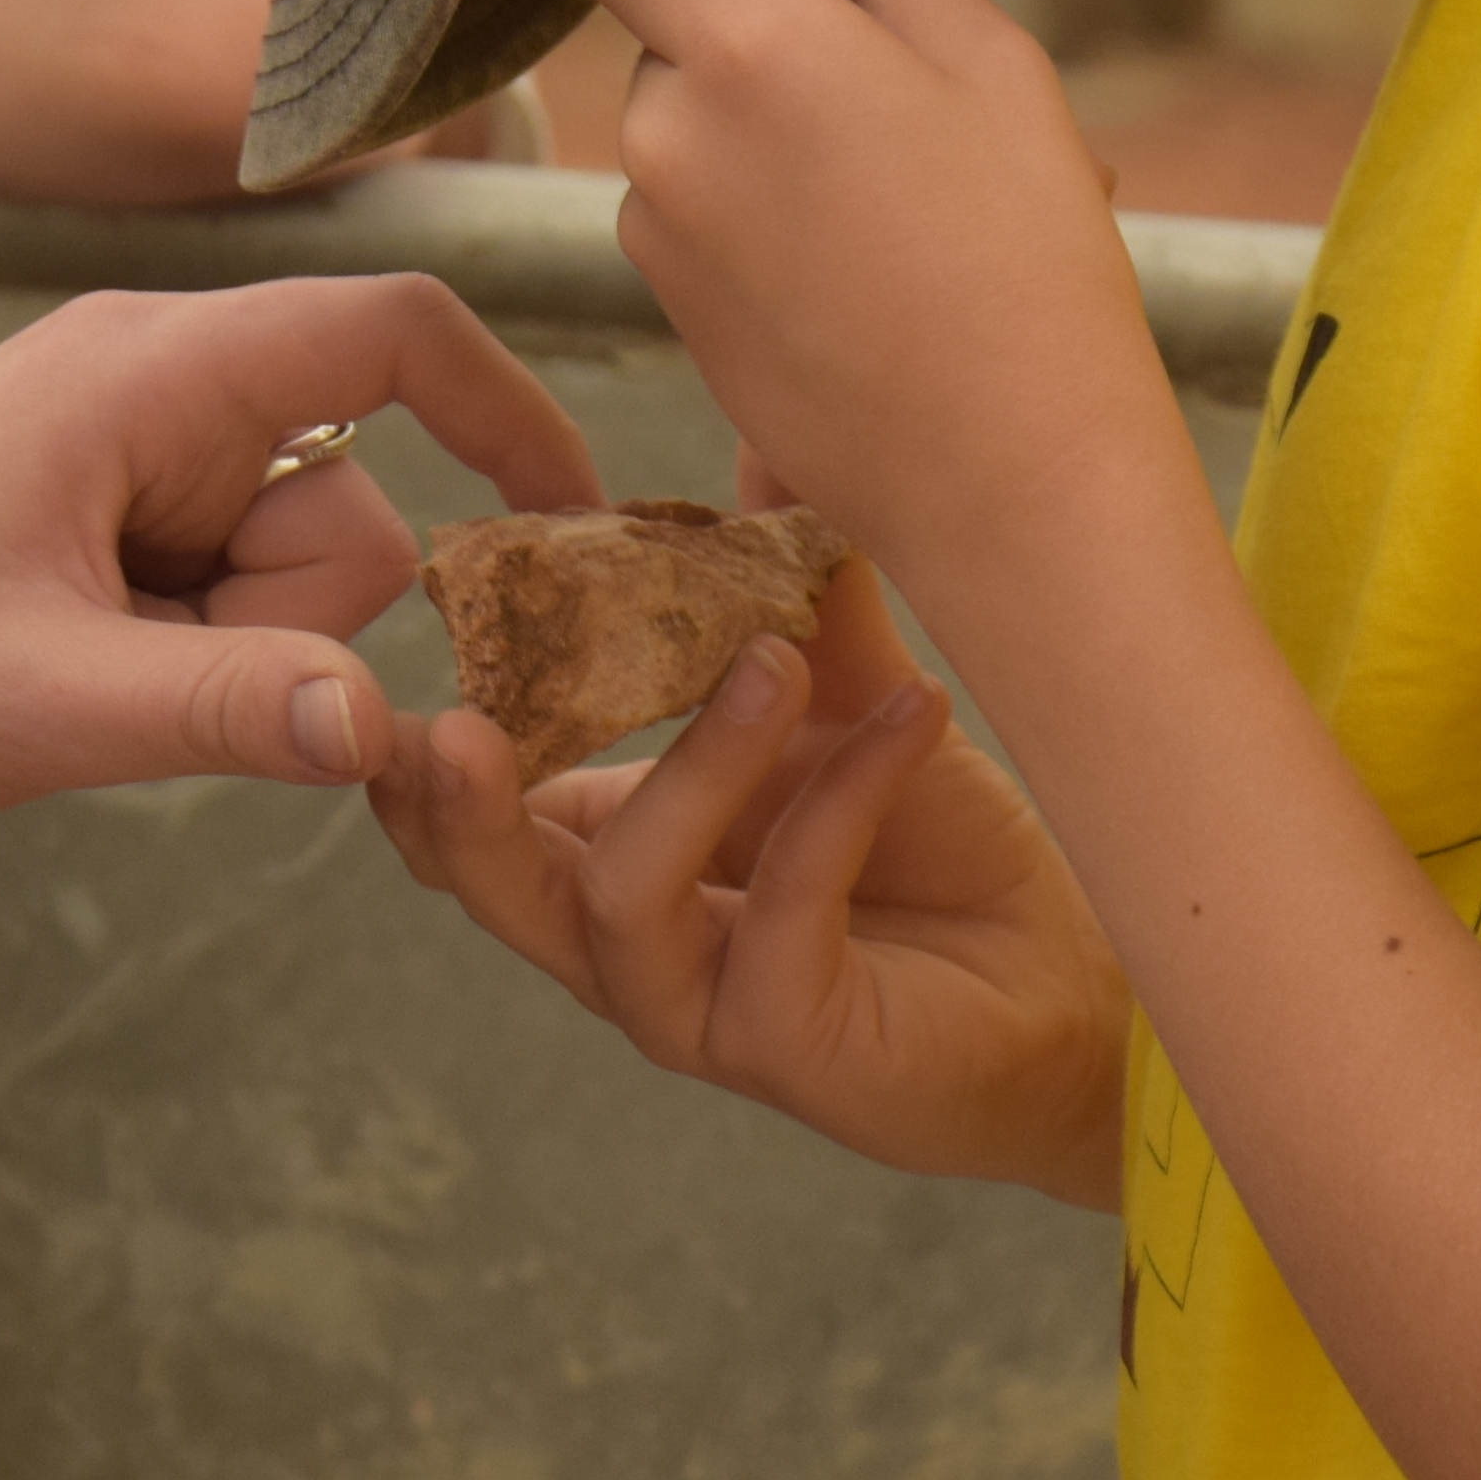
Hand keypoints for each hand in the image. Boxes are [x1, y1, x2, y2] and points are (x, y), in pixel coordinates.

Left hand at [0, 274, 606, 821]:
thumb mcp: (40, 704)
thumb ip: (224, 710)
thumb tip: (388, 727)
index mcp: (149, 371)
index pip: (393, 331)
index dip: (510, 413)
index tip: (579, 527)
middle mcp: (155, 378)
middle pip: (354, 488)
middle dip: (288, 610)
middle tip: (136, 667)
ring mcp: (131, 436)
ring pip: (295, 551)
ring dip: (227, 641)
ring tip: (81, 669)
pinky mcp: (110, 497)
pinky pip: (229, 576)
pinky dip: (190, 643)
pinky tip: (78, 666)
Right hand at [370, 551, 1126, 1193]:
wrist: (1069, 975)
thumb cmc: (937, 846)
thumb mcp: (847, 699)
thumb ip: (796, 590)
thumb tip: (773, 433)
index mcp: (607, 850)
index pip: (471, 821)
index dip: (420, 758)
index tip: (411, 650)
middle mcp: (627, 940)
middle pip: (493, 889)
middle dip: (458, 811)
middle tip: (455, 728)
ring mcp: (699, 1005)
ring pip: (626, 897)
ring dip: (695, 765)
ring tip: (777, 659)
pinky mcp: (790, 1046)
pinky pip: (782, 912)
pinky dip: (839, 800)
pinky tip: (914, 715)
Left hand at [559, 0, 1187, 586]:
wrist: (1010, 479)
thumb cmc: (1025, 258)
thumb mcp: (992, 63)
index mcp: (740, 46)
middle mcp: (664, 132)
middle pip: (663, 21)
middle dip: (748, 17)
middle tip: (880, 64)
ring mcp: (652, 229)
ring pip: (685, 119)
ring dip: (761, 117)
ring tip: (900, 183)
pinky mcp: (667, 305)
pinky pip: (695, 207)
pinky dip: (757, 203)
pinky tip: (867, 257)